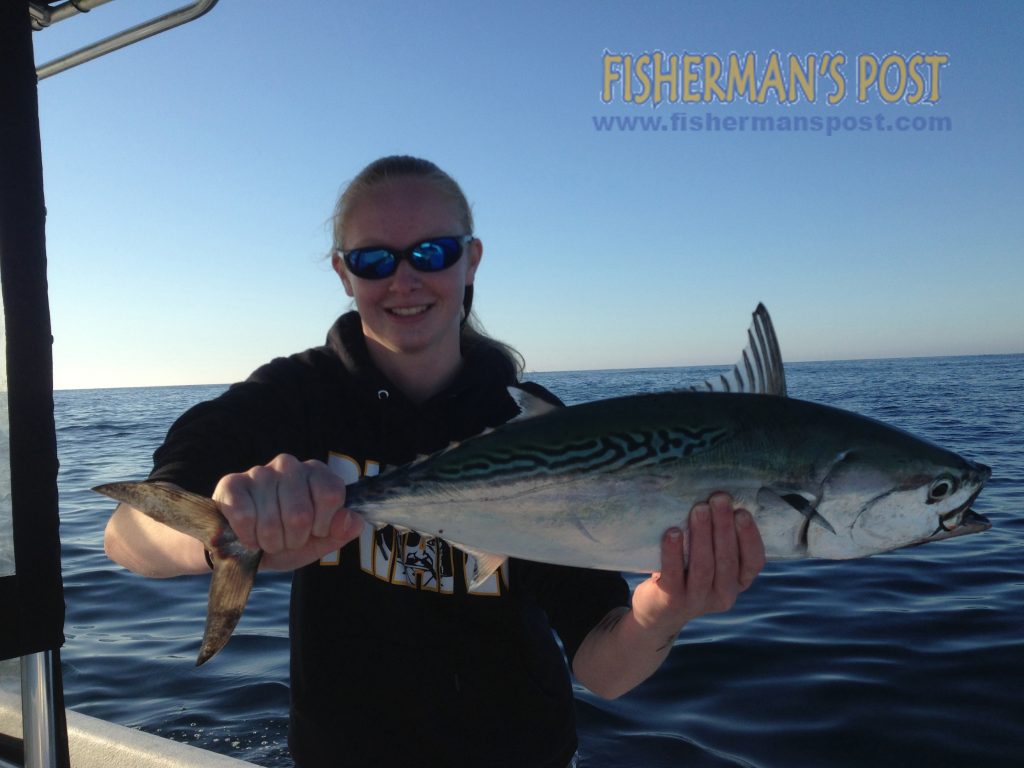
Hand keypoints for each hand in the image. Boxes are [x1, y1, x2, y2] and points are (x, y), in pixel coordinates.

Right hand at [213, 454, 362, 570]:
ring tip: (266, 539)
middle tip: (286, 539)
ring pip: (271, 521)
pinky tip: (247, 536)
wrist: (240, 548)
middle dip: (293, 539)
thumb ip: (340, 532)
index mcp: (317, 473)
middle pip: (300, 514)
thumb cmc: (285, 540)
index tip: (314, 531)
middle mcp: (289, 465)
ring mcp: (259, 472)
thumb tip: (352, 521)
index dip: (323, 524)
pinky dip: (247, 537)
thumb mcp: (318, 542)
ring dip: (270, 542)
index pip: (331, 494)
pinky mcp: (231, 484)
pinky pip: (244, 517)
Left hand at [631, 492, 764, 637]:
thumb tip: (719, 497)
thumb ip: (717, 539)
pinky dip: (673, 552)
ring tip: (699, 509)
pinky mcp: (671, 600)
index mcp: (738, 582)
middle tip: (719, 499)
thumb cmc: (687, 572)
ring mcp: (697, 600)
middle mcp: (723, 595)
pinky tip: (673, 532)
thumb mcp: (709, 561)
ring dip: (702, 534)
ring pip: (704, 566)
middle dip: (724, 526)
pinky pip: (673, 573)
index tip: (743, 512)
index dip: (750, 537)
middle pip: (727, 559)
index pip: (753, 562)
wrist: (656, 611)